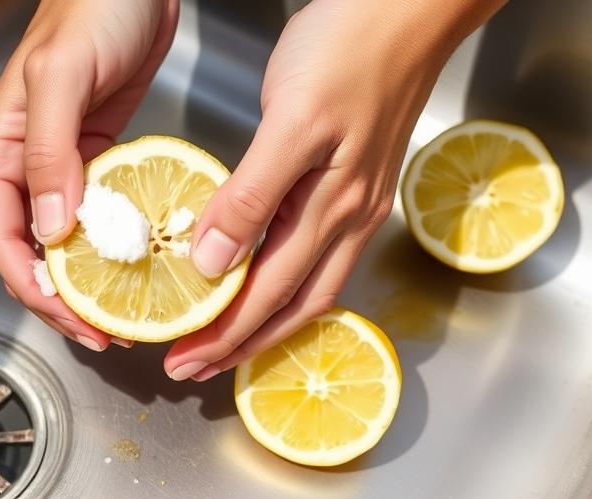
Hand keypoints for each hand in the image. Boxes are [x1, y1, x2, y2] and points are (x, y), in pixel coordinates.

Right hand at [0, 0, 179, 350]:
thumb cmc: (94, 7)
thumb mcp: (62, 77)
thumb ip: (49, 151)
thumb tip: (50, 229)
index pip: (0, 233)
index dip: (27, 282)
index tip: (65, 313)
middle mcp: (23, 164)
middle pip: (26, 249)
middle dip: (55, 296)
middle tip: (96, 329)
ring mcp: (58, 165)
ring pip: (58, 242)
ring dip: (80, 281)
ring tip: (113, 314)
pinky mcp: (93, 159)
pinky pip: (91, 218)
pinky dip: (104, 249)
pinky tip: (128, 268)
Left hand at [165, 0, 502, 380]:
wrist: (406, 4)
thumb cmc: (351, 48)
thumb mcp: (292, 122)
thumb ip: (251, 197)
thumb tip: (213, 266)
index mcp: (333, 210)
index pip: (269, 296)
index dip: (226, 334)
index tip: (184, 360)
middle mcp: (349, 219)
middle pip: (290, 307)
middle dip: (239, 344)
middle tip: (192, 369)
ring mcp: (356, 204)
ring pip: (306, 288)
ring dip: (262, 322)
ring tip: (220, 342)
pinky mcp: (352, 184)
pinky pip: (314, 257)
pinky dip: (281, 284)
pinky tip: (258, 283)